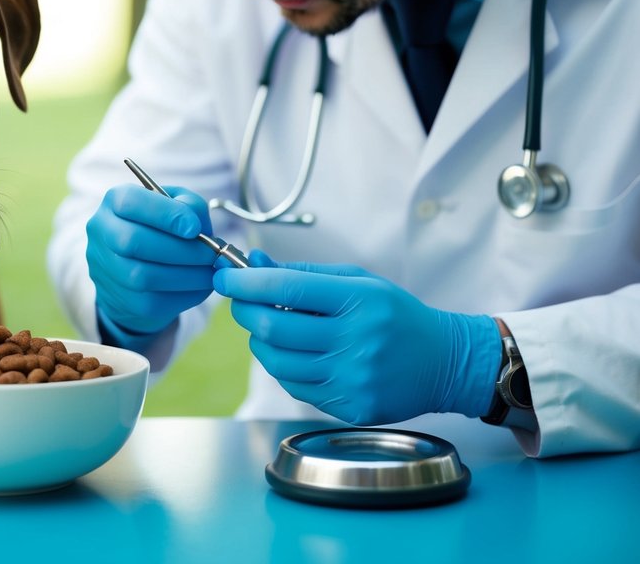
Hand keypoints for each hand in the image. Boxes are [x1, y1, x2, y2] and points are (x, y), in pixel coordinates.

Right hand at [86, 184, 216, 343]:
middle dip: (181, 249)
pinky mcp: (122, 298)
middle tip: (211, 253)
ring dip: (187, 274)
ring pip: (143, 275)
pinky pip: (154, 300)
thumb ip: (190, 205)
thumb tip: (199, 228)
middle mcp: (102, 232)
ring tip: (210, 270)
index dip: (166, 215)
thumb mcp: (176, 205)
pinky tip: (199, 284)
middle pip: (134, 241)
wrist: (137, 267)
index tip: (195, 228)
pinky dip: (185, 293)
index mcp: (114, 202)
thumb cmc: (161, 227)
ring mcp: (108, 268)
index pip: (131, 202)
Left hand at [213, 251, 500, 424]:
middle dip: (245, 310)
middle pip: (273, 326)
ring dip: (259, 341)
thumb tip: (252, 263)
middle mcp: (355, 340)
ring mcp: (351, 378)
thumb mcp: (358, 281)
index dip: (245, 281)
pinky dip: (282, 368)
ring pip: (276, 361)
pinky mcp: (349, 407)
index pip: (286, 287)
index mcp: (358, 300)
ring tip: (267, 328)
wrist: (445, 362)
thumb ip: (303, 272)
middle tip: (240, 301)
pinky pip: (294, 386)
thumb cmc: (395, 315)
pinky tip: (293, 354)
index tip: (223, 276)